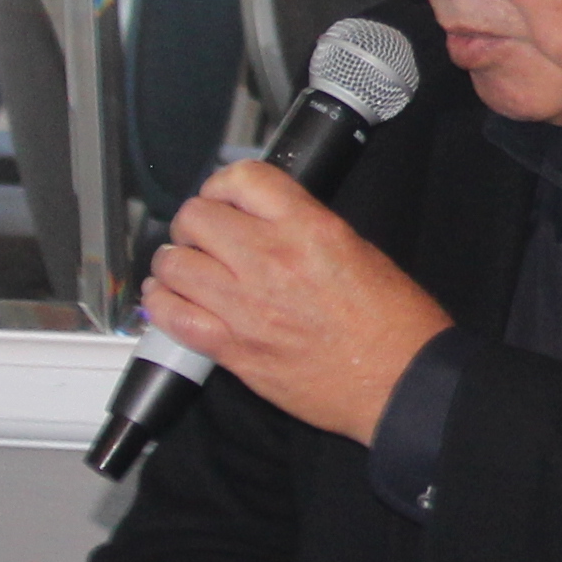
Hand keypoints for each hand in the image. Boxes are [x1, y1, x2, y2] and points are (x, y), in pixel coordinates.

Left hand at [141, 157, 451, 444]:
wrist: (400, 382)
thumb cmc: (394, 324)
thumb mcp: (359, 251)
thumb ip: (305, 229)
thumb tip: (264, 222)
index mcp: (311, 229)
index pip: (243, 180)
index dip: (223, 184)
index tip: (222, 197)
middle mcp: (272, 261)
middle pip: (196, 218)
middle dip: (194, 223)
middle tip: (203, 236)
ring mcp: (247, 306)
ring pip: (174, 264)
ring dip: (174, 262)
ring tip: (185, 269)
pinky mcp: (232, 348)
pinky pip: (171, 315)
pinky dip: (161, 303)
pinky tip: (170, 300)